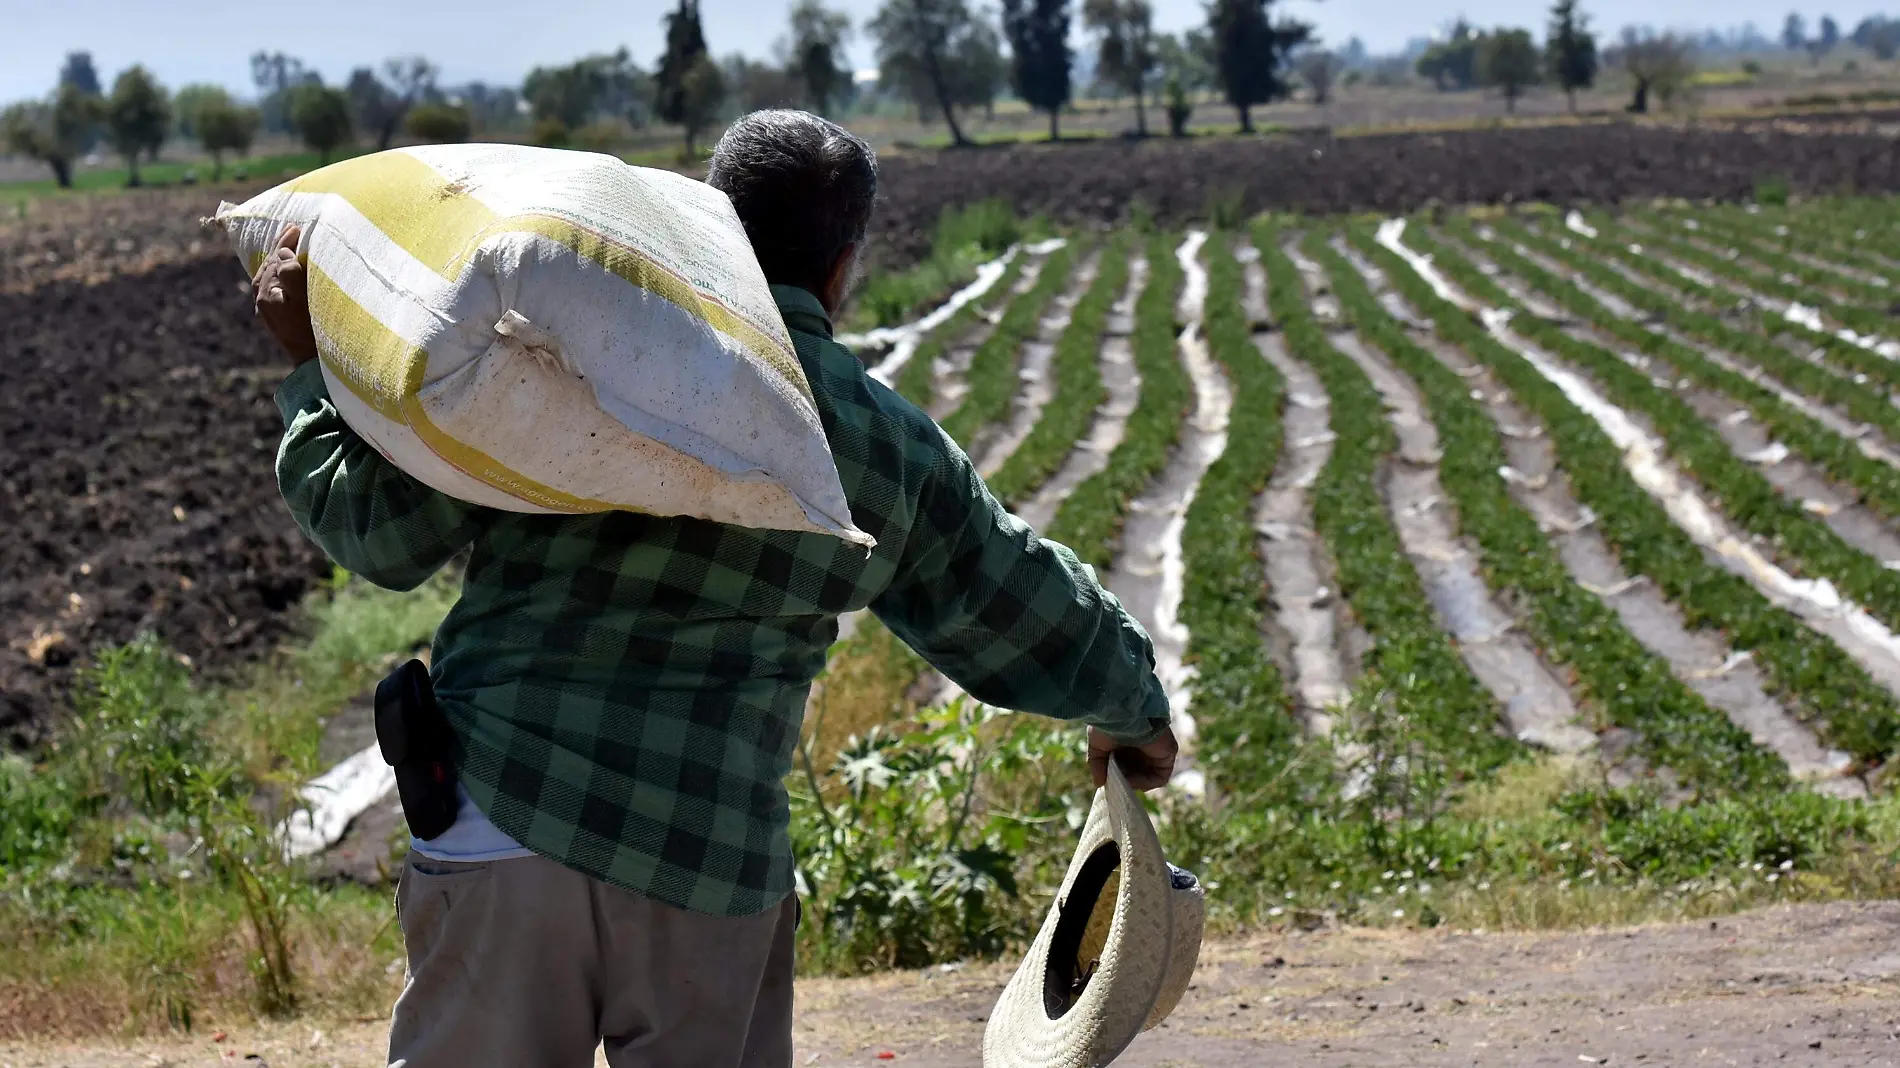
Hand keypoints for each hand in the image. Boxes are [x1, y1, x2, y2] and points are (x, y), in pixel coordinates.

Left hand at [252, 225, 318, 367]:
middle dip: (280, 250)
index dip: (285, 242)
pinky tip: (288, 277)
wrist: (316, 368)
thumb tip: (282, 253)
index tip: (297, 228)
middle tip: (293, 232)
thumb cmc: (316, 331)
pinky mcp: (278, 323)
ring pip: (269, 279)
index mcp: (267, 295)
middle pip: (268, 268)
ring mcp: (269, 315)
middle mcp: (262, 304)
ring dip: (279, 263)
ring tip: (289, 250)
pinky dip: (280, 277)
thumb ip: (291, 272)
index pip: (274, 259)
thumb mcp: (306, 298)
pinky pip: (274, 291)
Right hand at [1087, 725, 1177, 791]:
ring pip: (1150, 776)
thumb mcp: (1098, 746)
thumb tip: (1099, 784)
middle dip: (1127, 780)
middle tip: (1115, 783)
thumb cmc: (1109, 724)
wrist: (1123, 714)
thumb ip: (1098, 765)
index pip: (1129, 764)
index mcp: (1131, 741)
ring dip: (1136, 783)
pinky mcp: (1168, 753)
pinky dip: (1147, 782)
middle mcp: (1146, 746)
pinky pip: (1160, 776)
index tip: (1109, 780)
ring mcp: (1158, 750)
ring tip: (1123, 781)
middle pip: (1140, 772)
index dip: (1120, 775)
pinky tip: (1132, 780)